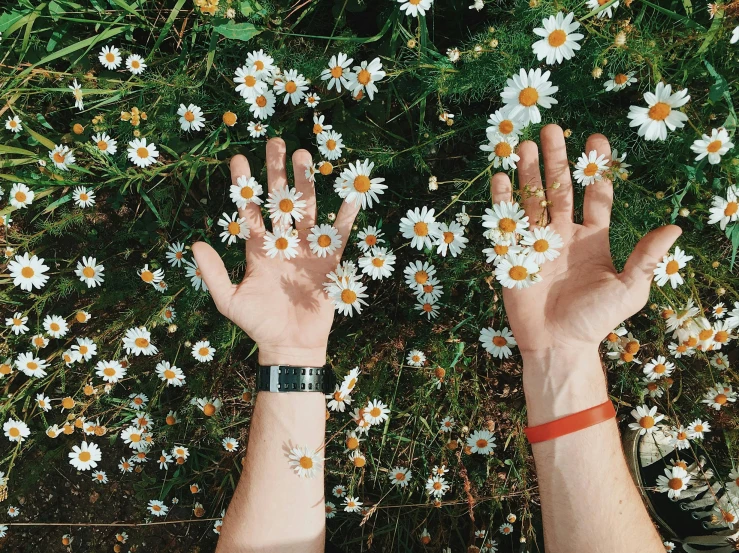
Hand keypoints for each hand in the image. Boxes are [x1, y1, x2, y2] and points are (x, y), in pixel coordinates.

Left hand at [192, 138, 359, 365]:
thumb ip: (213, 274)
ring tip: (303, 155)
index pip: (249, 210)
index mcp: (258, 249)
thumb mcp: (229, 301)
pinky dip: (345, 215)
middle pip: (280, 200)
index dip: (244, 186)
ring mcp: (306, 249)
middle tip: (275, 142)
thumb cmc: (258, 325)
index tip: (239, 158)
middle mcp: (282, 243)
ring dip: (306, 182)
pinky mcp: (329, 261)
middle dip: (277, 172)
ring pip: (306, 209)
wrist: (290, 345)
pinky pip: (337, 233)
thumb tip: (195, 244)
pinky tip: (350, 193)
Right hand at [490, 125, 680, 357]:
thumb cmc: (596, 320)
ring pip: (532, 200)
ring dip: (529, 173)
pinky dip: (503, 201)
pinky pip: (507, 223)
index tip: (596, 140)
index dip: (596, 169)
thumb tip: (675, 226)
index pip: (595, 195)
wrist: (558, 343)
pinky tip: (501, 177)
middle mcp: (564, 234)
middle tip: (552, 129)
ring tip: (526, 145)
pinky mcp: (514, 254)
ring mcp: (537, 243)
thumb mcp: (629, 289)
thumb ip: (647, 257)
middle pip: (559, 189)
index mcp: (593, 238)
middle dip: (556, 160)